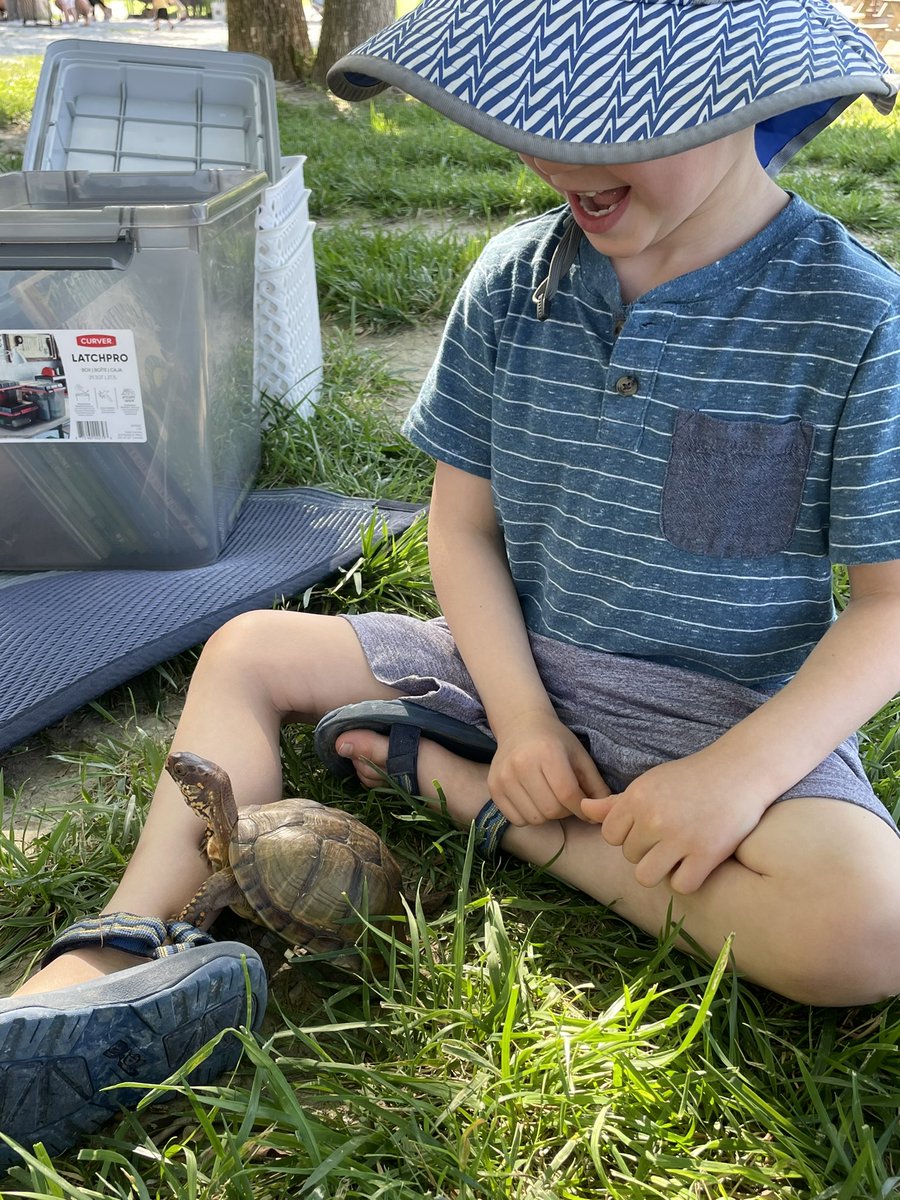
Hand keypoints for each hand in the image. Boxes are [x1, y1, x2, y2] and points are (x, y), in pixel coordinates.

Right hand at [488, 711, 609, 824]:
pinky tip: (533, 800)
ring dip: (547, 815)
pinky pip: (516, 819)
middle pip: (550, 810)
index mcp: (547, 753)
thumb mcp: (579, 756)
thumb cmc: (555, 740)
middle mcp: (521, 764)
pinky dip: (529, 816)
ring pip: (534, 818)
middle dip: (565, 812)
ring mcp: (504, 777)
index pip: (567, 794)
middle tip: (567, 801)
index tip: (587, 809)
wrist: (520, 725)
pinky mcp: (493, 787)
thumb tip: (602, 814)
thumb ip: (595, 784)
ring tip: (550, 798)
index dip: (582, 808)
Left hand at [581, 749, 770, 893]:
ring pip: (646, 876)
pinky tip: (698, 862)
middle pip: (629, 856)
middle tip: (672, 834)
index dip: (627, 835)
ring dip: (662, 869)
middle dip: (647, 850)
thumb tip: (582, 809)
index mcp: (637, 798)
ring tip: (679, 853)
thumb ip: (616, 802)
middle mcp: (653, 817)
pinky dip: (689, 878)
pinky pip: (680, 885)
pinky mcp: (706, 853)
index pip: (610, 836)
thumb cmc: (691, 778)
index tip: (648, 827)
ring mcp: (679, 837)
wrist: (741, 771)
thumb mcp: (650, 783)